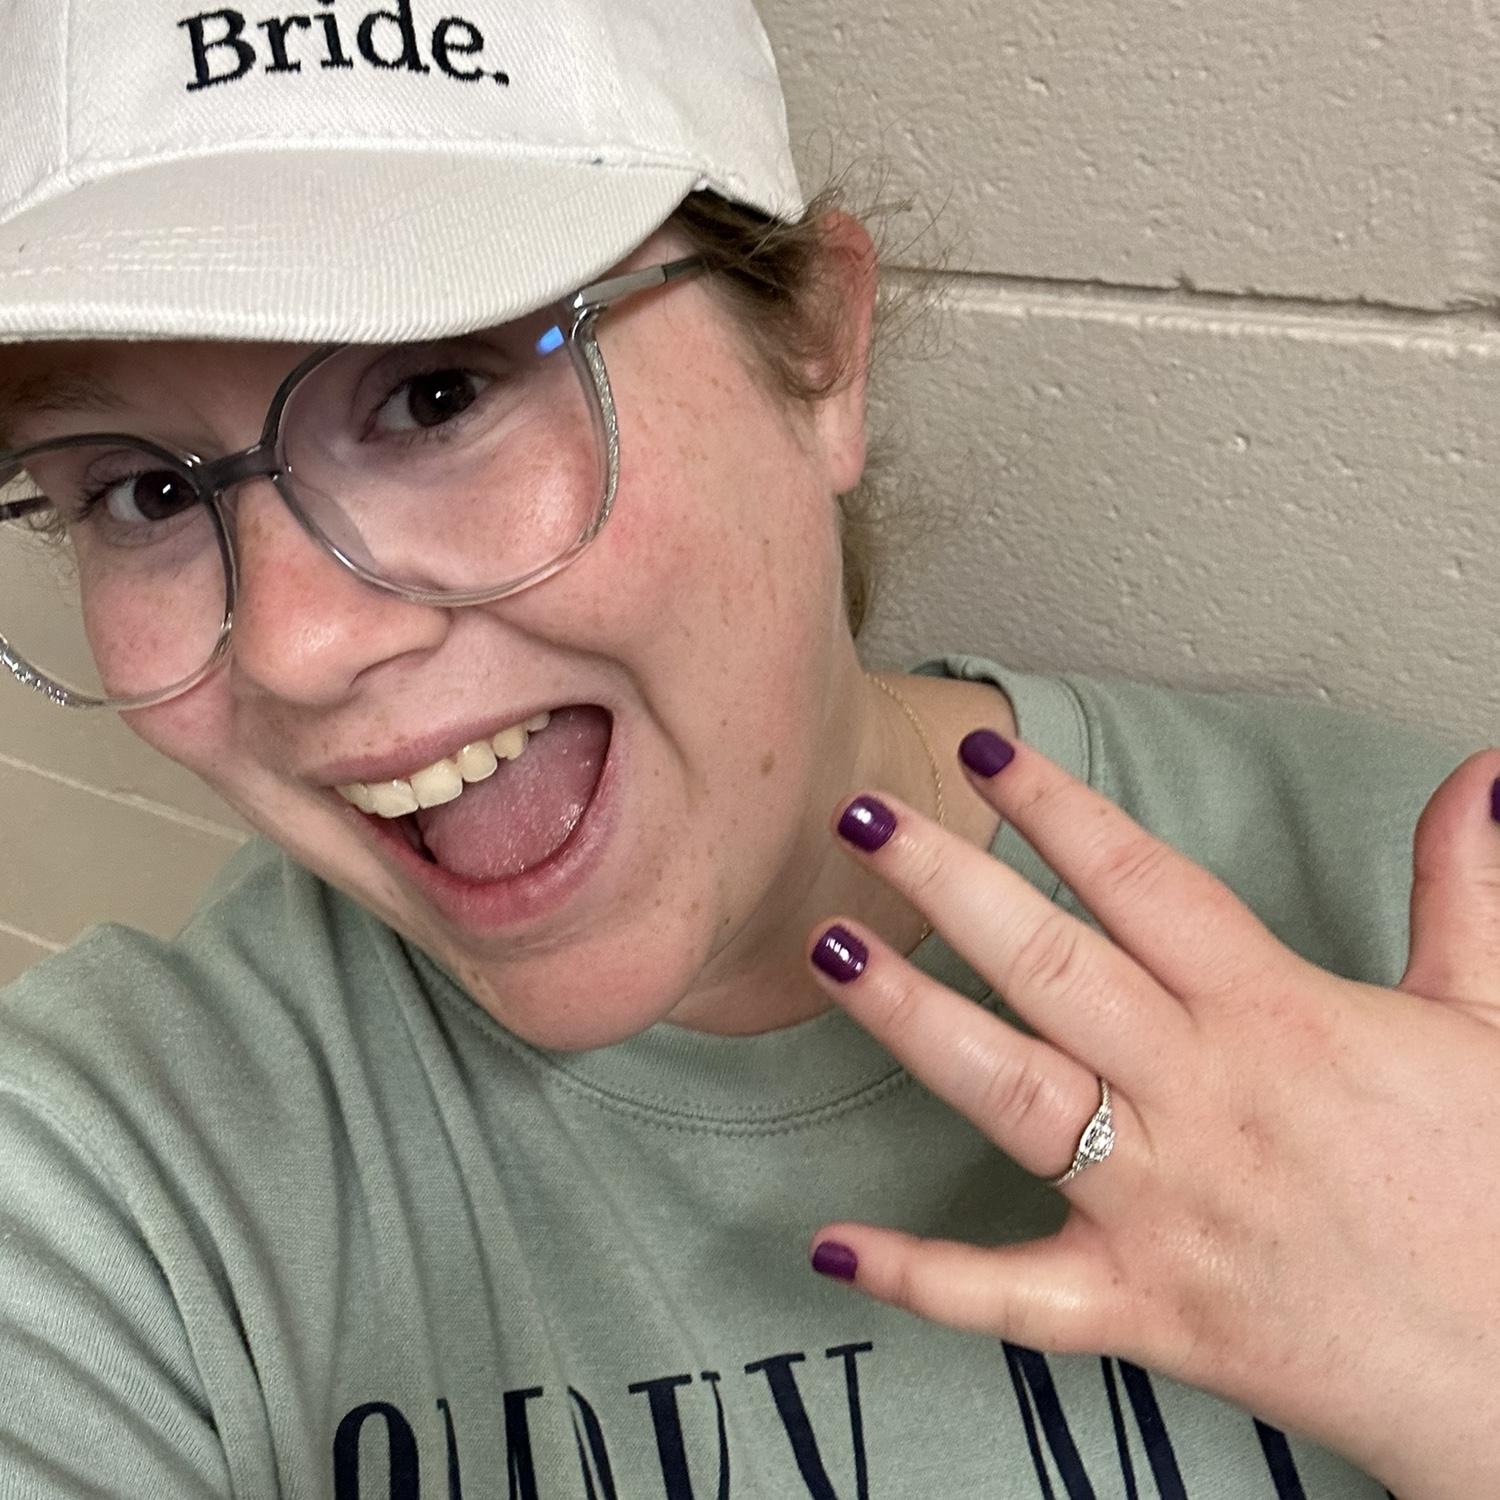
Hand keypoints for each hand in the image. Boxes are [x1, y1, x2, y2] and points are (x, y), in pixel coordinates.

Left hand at [805, 730, 1499, 1499]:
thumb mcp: (1493, 1019)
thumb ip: (1464, 889)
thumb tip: (1482, 774)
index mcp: (1277, 1016)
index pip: (1141, 881)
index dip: (1056, 806)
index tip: (984, 749)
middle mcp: (1202, 1098)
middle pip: (1047, 964)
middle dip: (946, 882)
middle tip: (859, 815)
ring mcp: (1161, 1209)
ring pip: (1007, 1096)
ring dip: (910, 1018)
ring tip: (829, 948)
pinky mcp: (1142, 1311)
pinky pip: (1009, 1297)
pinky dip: (917, 1276)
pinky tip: (825, 1243)